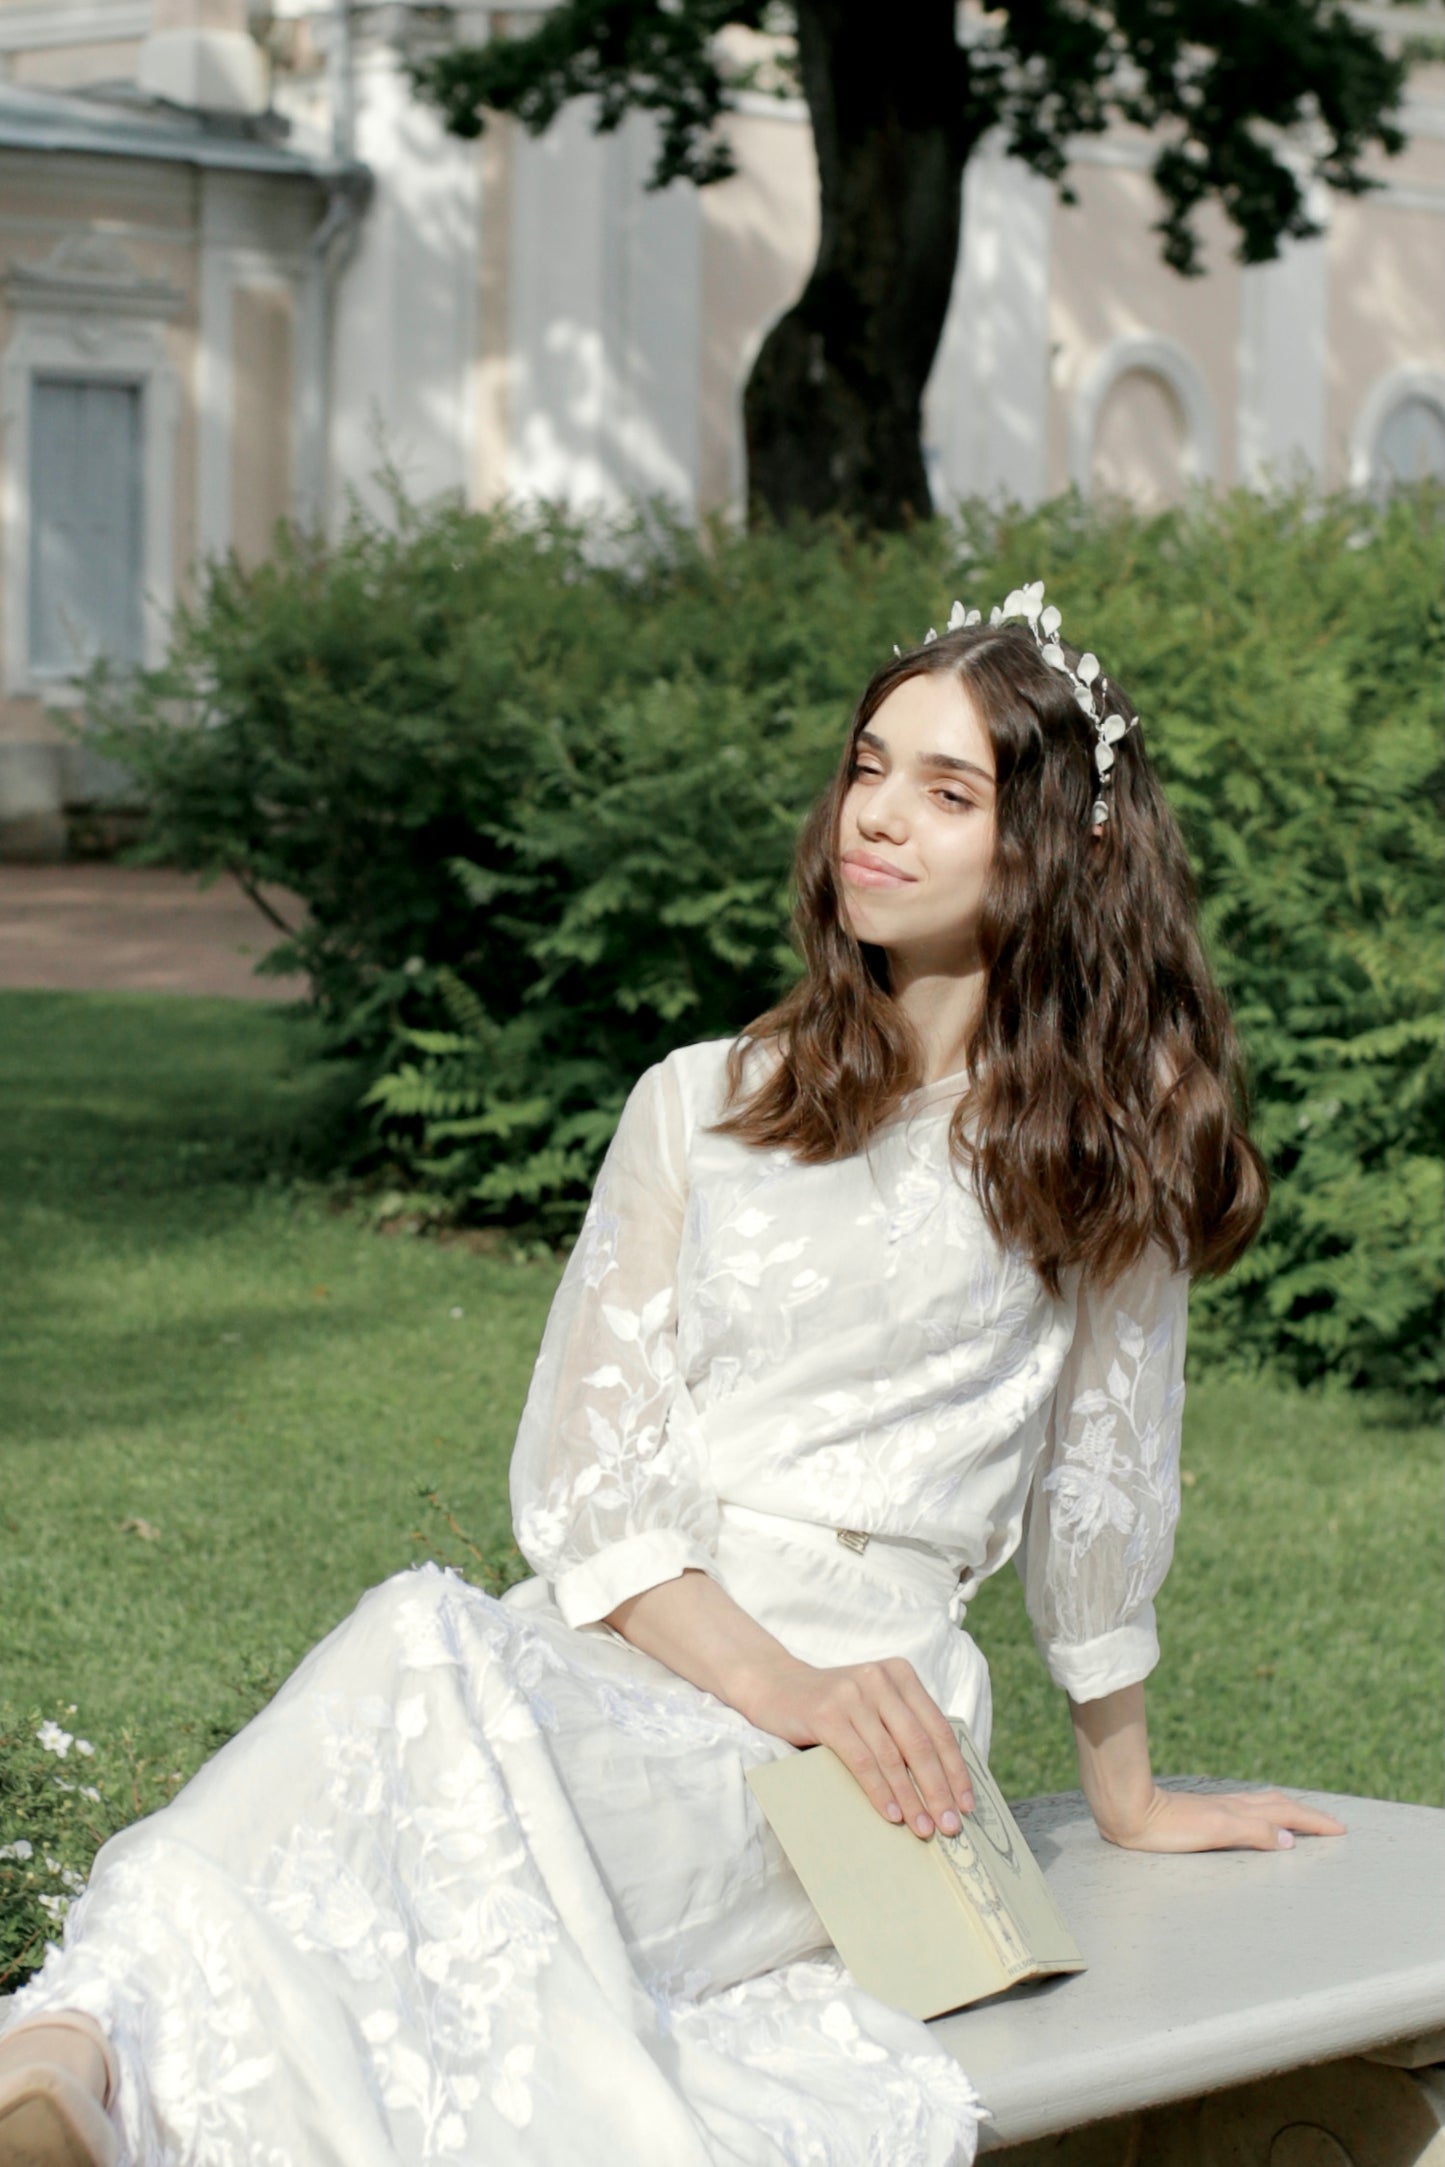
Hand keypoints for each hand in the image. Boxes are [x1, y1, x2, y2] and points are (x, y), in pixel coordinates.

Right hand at [739, 1653, 974, 1839]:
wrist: (775, 1687)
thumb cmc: (832, 1707)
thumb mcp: (873, 1706)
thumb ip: (902, 1729)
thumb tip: (942, 1786)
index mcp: (900, 1675)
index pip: (938, 1728)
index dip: (956, 1769)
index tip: (967, 1805)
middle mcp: (880, 1679)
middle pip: (920, 1744)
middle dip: (939, 1790)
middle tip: (950, 1826)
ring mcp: (853, 1694)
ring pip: (892, 1756)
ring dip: (911, 1798)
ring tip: (923, 1829)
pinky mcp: (827, 1714)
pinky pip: (862, 1760)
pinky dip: (880, 1790)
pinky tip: (890, 1814)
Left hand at [1104, 1785, 1345, 1853]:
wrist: (1130, 1812)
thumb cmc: (1169, 1828)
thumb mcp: (1215, 1832)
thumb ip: (1252, 1833)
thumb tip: (1290, 1840)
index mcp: (1240, 1812)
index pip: (1286, 1815)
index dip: (1313, 1822)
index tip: (1340, 1829)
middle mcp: (1233, 1807)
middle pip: (1278, 1806)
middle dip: (1307, 1816)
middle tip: (1331, 1825)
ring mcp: (1218, 1809)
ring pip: (1262, 1806)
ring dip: (1287, 1812)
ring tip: (1302, 1820)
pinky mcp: (1204, 1814)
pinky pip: (1246, 1812)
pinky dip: (1264, 1815)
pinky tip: (1255, 1819)